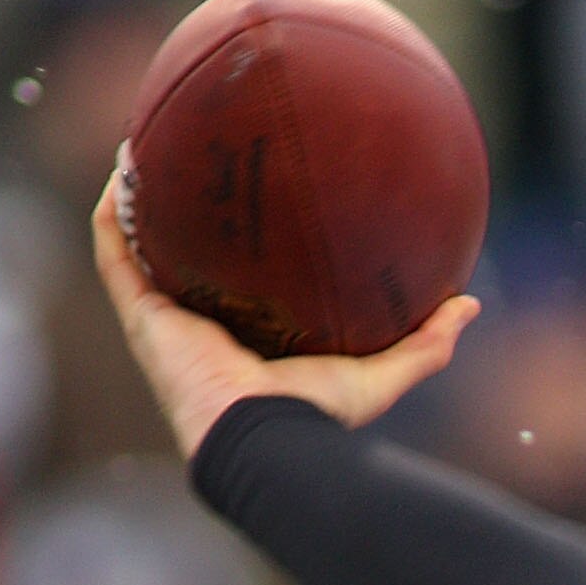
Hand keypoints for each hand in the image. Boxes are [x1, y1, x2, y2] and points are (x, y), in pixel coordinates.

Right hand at [92, 168, 477, 460]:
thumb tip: (469, 305)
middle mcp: (202, 324)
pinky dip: (116, 210)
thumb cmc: (317, 416)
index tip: (259, 198)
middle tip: (204, 158)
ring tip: (148, 144)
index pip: (241, 281)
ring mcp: (165, 319)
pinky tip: (126, 165)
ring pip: (141, 246)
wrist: (264, 439)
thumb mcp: (382, 375)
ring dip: (140, 197)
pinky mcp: (142, 315)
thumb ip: (426, 342)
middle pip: (188, 258)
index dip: (244, 245)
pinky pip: (116, 250)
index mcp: (248, 336)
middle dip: (188, 211)